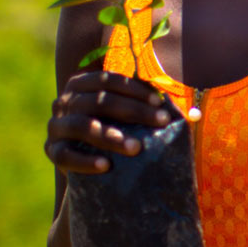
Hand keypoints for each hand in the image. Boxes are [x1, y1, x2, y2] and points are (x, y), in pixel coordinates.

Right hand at [46, 71, 169, 173]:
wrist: (90, 164)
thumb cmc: (120, 130)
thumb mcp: (134, 117)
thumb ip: (158, 111)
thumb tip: (197, 115)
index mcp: (84, 83)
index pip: (109, 80)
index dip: (135, 89)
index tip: (161, 103)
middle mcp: (65, 100)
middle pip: (100, 101)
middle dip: (133, 111)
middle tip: (160, 123)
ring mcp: (56, 125)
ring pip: (83, 126)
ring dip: (111, 136)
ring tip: (136, 148)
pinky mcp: (51, 151)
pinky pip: (64, 155)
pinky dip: (85, 161)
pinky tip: (106, 166)